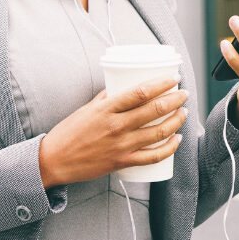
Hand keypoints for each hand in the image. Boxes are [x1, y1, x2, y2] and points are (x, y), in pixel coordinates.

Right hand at [38, 77, 188, 187]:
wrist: (55, 160)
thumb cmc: (69, 132)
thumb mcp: (87, 109)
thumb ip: (105, 98)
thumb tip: (120, 87)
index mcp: (106, 109)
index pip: (140, 92)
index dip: (161, 84)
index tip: (173, 78)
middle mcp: (116, 126)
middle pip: (154, 110)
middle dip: (174, 100)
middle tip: (184, 94)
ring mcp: (121, 145)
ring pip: (158, 133)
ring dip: (176, 121)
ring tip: (183, 113)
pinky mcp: (122, 162)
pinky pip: (152, 156)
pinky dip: (168, 148)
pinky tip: (176, 140)